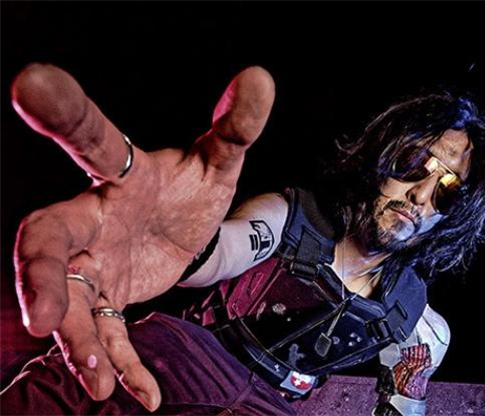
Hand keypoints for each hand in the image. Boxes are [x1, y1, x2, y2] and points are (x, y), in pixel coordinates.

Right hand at [11, 63, 274, 409]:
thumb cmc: (191, 186)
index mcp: (123, 172)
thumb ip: (236, 124)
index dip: (62, 112)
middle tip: (42, 320)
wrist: (187, 224)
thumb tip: (259, 78)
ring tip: (97, 381)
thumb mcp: (219, 159)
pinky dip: (118, 363)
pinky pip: (106, 333)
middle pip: (46, 238)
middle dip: (38, 275)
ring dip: (78, 340)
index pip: (92, 139)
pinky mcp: (108, 297)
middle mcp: (94, 216)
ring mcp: (94, 261)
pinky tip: (137, 395)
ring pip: (69, 300)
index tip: (30, 84)